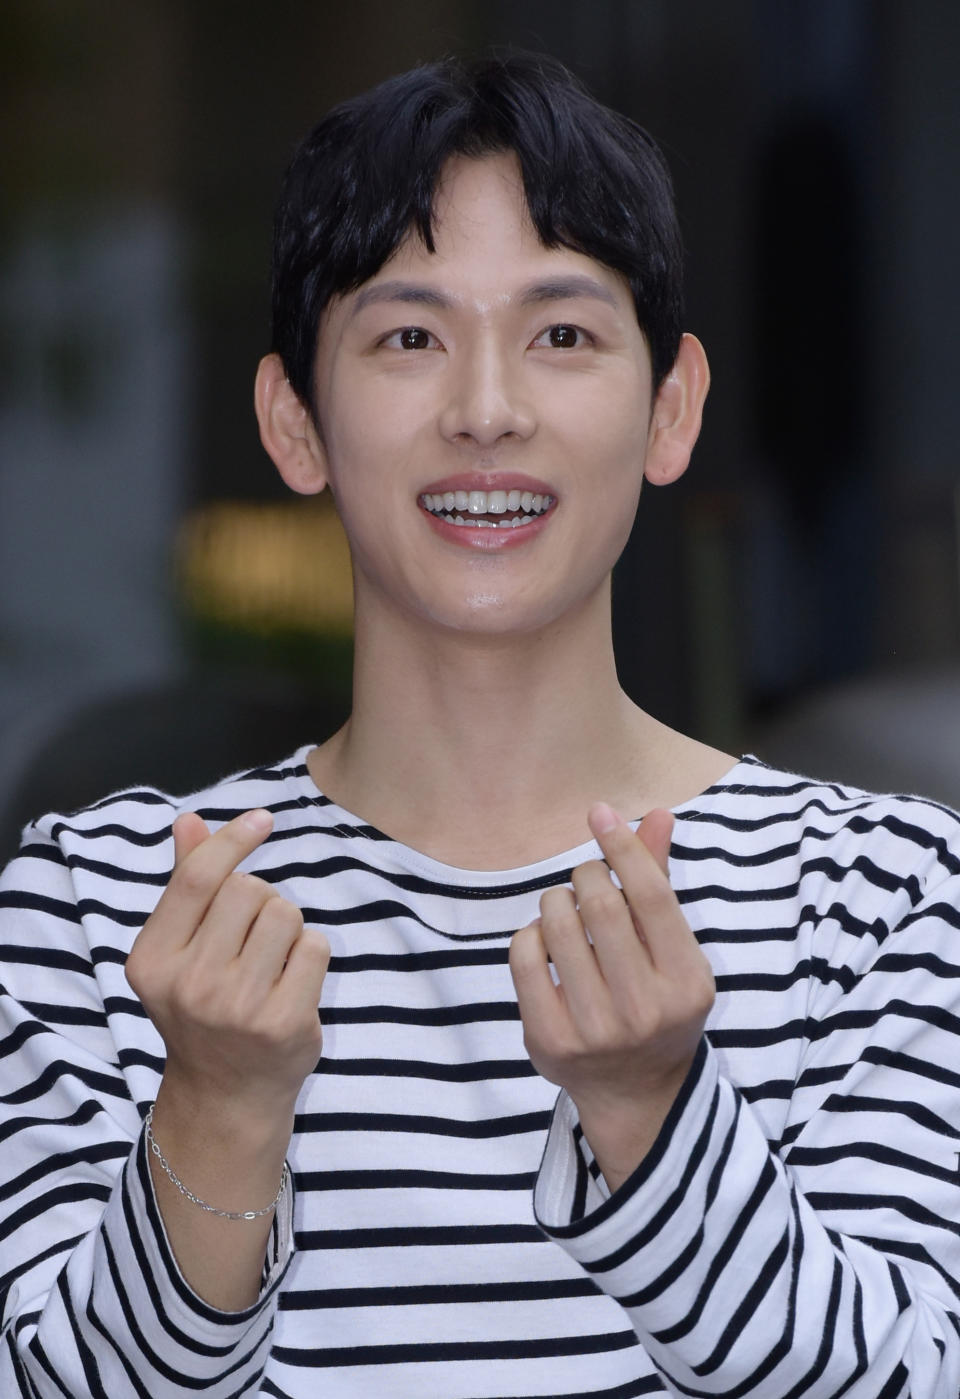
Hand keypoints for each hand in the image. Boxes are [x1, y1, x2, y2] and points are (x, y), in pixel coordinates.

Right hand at [125, 808, 329, 1129]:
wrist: (225, 1094)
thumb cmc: (203, 1007)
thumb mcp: (178, 951)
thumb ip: (186, 884)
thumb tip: (189, 820)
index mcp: (153, 959)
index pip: (198, 879)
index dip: (233, 840)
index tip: (262, 818)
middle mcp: (190, 983)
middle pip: (249, 890)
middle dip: (260, 900)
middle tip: (251, 939)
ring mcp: (238, 1007)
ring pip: (286, 913)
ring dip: (288, 926)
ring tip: (271, 961)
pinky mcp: (283, 1022)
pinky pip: (316, 946)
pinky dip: (311, 954)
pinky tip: (292, 982)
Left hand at [509, 803, 713, 1190]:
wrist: (637, 1094)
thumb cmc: (658, 1003)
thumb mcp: (674, 952)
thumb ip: (660, 883)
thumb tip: (658, 813)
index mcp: (687, 981)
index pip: (650, 895)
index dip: (622, 845)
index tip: (600, 815)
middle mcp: (645, 1008)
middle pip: (601, 906)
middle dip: (586, 875)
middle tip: (586, 879)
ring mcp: (595, 1029)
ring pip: (557, 926)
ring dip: (556, 901)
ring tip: (566, 909)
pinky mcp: (549, 1039)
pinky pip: (523, 956)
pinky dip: (530, 934)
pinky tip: (544, 942)